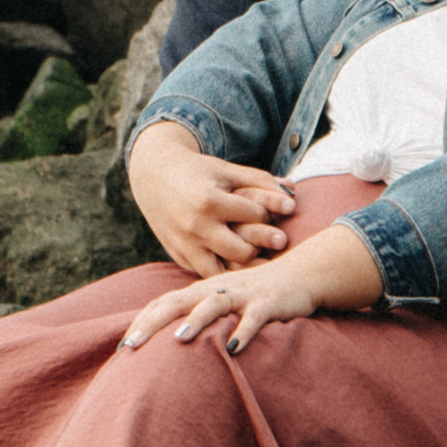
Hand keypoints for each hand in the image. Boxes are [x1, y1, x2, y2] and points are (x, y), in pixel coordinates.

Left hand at [118, 216, 382, 355]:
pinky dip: (245, 331)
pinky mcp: (268, 302)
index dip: (142, 322)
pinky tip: (235, 348)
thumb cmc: (254, 296)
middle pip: (178, 302)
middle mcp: (217, 289)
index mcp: (202, 291)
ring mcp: (243, 294)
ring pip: (214, 304)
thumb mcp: (222, 303)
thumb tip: (166, 341)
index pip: (164, 303)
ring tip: (179, 339)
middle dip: (153, 323)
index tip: (121, 346)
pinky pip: (255, 318)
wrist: (299, 275)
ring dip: (196, 320)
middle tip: (130, 345)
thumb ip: (197, 316)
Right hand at [125, 118, 296, 273]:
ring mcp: (185, 246)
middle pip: (243, 251)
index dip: (269, 212)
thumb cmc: (198, 172)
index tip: (279, 210)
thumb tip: (293, 191)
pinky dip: (225, 273)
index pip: (253, 216)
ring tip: (261, 258)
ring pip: (225, 272)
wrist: (153, 176)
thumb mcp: (226, 171)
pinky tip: (239, 265)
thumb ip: (260, 181)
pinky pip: (207, 275)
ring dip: (245, 267)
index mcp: (210, 202)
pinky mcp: (179, 257)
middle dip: (262, 245)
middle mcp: (196, 227)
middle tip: (279, 241)